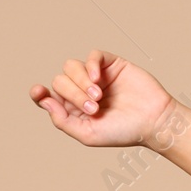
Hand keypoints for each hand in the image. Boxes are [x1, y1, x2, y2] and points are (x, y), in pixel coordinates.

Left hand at [29, 49, 177, 148]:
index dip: (39, 93)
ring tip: (99, 96)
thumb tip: (44, 102)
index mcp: (73, 110)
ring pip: (71, 66)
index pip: (48, 97)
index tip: (38, 92)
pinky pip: (92, 55)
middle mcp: (81, 91)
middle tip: (94, 107)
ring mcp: (95, 76)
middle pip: (60, 81)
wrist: (153, 121)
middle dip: (73, 94)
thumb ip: (63, 121)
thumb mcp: (88, 134)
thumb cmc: (123, 132)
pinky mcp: (110, 64)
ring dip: (81, 81)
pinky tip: (98, 78)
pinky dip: (91, 64)